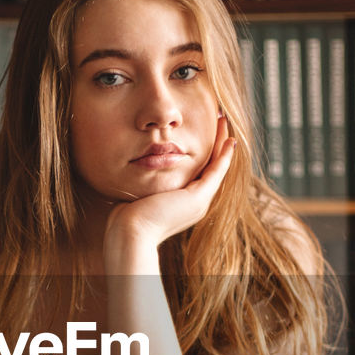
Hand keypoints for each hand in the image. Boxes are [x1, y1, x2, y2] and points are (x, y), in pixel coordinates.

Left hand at [104, 117, 235, 253]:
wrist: (129, 233)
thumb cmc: (124, 218)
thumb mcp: (136, 193)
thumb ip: (142, 181)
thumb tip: (132, 168)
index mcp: (181, 204)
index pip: (196, 172)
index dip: (202, 152)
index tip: (204, 130)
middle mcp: (194, 204)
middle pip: (209, 168)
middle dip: (216, 144)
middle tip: (220, 121)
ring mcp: (198, 203)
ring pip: (216, 168)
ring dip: (222, 145)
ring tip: (224, 122)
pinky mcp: (198, 199)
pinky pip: (216, 173)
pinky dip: (224, 157)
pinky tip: (229, 141)